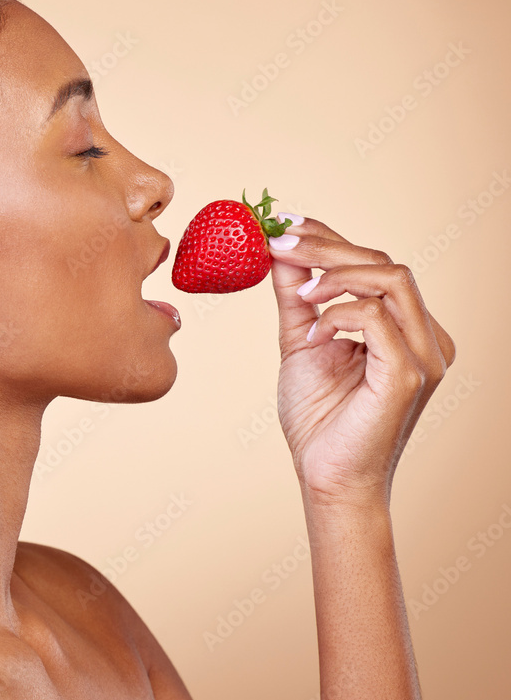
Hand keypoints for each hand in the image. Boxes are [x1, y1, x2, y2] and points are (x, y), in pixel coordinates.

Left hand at [267, 214, 455, 507]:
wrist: (325, 476)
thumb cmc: (318, 417)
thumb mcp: (300, 341)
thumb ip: (297, 297)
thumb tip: (279, 251)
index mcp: (404, 326)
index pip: (374, 263)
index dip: (329, 236)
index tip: (283, 223)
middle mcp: (425, 335)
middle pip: (383, 262)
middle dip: (324, 246)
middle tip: (276, 242)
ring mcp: (424, 354)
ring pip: (390, 279)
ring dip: (334, 273)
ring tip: (298, 293)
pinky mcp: (409, 375)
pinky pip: (378, 318)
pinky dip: (338, 316)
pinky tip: (313, 337)